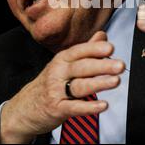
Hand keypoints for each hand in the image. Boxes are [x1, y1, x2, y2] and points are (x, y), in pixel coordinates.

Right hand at [0, 31, 124, 142]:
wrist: (24, 107)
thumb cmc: (50, 83)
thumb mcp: (64, 63)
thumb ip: (86, 50)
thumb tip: (103, 35)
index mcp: (62, 59)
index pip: (79, 51)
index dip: (94, 49)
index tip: (110, 48)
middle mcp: (58, 72)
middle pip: (82, 67)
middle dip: (102, 66)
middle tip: (120, 65)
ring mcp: (56, 91)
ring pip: (80, 86)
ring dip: (99, 83)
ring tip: (116, 81)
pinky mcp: (57, 109)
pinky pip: (74, 107)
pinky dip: (89, 107)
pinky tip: (103, 105)